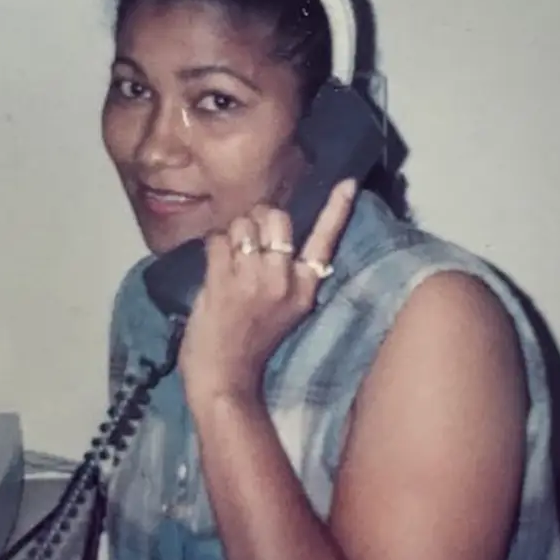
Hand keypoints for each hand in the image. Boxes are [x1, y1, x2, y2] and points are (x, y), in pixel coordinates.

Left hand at [179, 179, 358, 403]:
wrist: (226, 378)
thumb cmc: (251, 341)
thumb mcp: (285, 308)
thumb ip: (287, 272)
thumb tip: (273, 229)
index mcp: (306, 288)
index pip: (325, 241)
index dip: (337, 209)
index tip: (349, 181)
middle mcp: (285, 280)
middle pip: (274, 216)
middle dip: (255, 219)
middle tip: (246, 245)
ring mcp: (255, 279)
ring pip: (241, 224)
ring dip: (230, 236)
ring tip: (228, 266)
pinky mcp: (225, 281)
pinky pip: (216, 240)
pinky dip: (210, 249)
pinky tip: (213, 273)